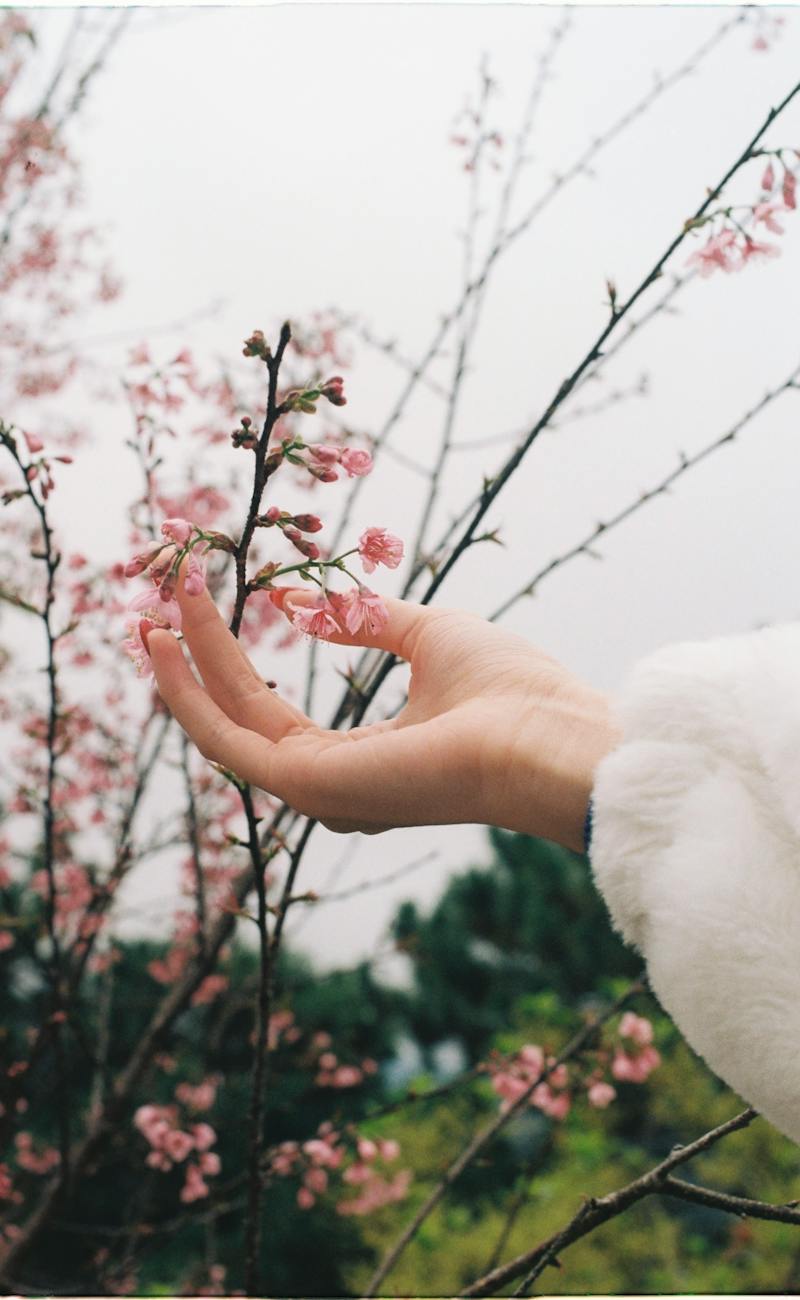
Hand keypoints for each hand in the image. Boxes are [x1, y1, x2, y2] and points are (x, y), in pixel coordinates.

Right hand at [147, 575, 619, 849]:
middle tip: (173, 597)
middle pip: (244, 716)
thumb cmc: (507, 690)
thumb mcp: (426, 634)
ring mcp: (317, 791)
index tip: (208, 606)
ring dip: (187, 669)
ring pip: (227, 726)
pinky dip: (190, 693)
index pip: (274, 713)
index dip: (233, 661)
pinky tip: (168, 647)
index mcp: (359, 759)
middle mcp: (330, 784)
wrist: (547, 735)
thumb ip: (362, 622)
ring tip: (156, 614)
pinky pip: (229, 738)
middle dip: (202, 658)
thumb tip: (299, 607)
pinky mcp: (309, 784)